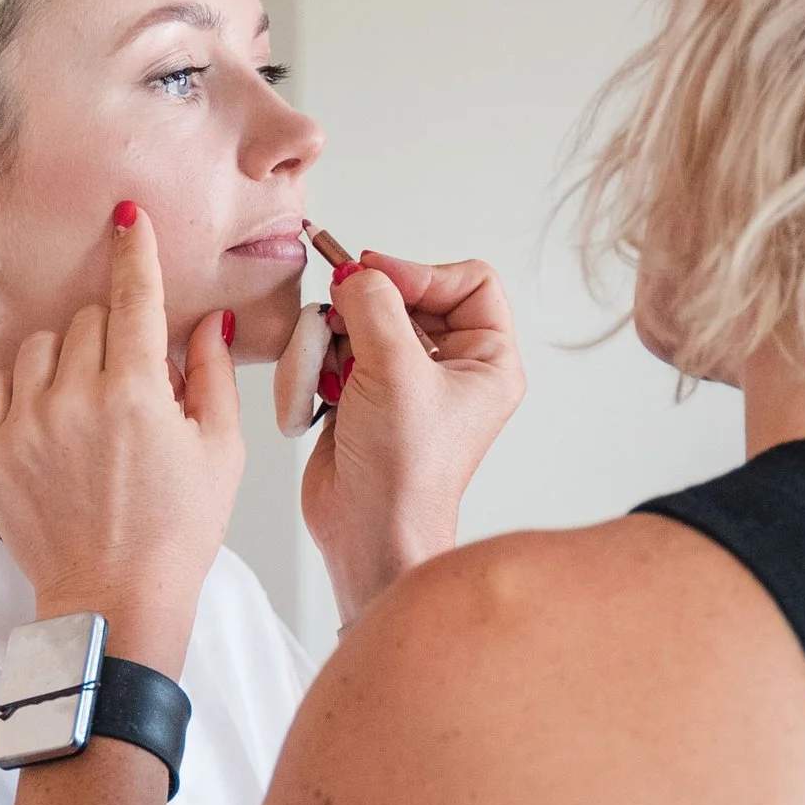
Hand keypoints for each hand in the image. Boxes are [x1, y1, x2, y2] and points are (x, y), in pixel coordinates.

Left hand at [0, 208, 242, 672]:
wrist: (112, 601)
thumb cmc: (175, 534)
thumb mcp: (219, 452)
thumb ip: (211, 374)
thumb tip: (204, 322)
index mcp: (136, 393)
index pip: (132, 295)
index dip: (133, 251)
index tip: (127, 219)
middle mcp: (75, 398)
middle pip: (89, 319)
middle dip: (114, 335)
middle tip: (134, 385)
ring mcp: (27, 421)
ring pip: (43, 345)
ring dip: (68, 359)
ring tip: (91, 407)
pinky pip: (2, 380)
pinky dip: (27, 387)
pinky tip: (54, 419)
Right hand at [300, 250, 524, 621]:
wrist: (366, 531)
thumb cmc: (404, 469)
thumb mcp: (395, 369)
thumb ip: (374, 303)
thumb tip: (354, 274)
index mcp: (489, 361)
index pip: (469, 281)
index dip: (422, 273)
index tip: (377, 279)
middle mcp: (452, 368)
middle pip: (405, 297)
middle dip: (364, 310)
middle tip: (338, 318)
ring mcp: (405, 381)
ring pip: (361, 322)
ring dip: (332, 342)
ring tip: (327, 378)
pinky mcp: (363, 395)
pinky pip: (333, 351)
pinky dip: (317, 366)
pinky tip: (316, 399)